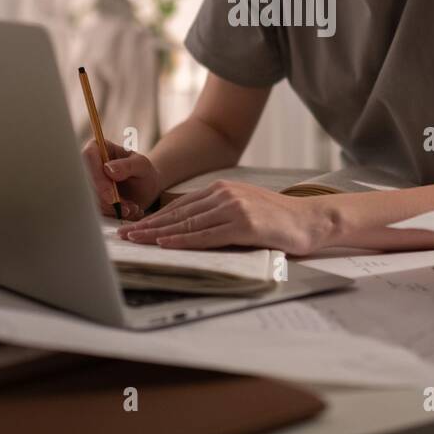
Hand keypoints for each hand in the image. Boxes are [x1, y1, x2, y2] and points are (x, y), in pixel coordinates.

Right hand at [81, 139, 160, 219]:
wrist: (146, 189)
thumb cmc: (144, 172)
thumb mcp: (142, 166)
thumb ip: (127, 165)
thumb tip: (108, 169)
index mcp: (97, 148)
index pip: (88, 158)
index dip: (97, 178)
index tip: (111, 196)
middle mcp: (87, 165)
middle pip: (84, 182)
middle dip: (105, 200)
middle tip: (126, 208)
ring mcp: (87, 182)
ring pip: (88, 198)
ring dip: (111, 209)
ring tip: (132, 209)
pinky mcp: (89, 197)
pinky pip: (94, 208)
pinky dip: (112, 214)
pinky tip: (128, 212)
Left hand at [116, 180, 334, 255]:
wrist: (311, 220)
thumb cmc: (278, 220)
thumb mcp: (244, 208)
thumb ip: (218, 214)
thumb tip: (188, 228)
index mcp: (222, 189)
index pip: (180, 206)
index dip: (154, 218)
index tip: (133, 228)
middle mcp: (224, 194)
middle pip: (178, 213)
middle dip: (148, 226)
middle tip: (122, 236)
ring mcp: (234, 207)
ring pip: (188, 224)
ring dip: (157, 234)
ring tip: (136, 242)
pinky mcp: (244, 224)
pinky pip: (207, 235)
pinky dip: (183, 241)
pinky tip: (165, 245)